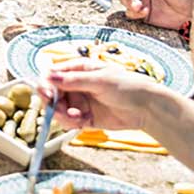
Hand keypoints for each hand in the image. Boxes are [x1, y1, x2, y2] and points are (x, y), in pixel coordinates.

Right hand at [36, 59, 166, 131]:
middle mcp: (76, 85)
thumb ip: (74, 80)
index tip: (47, 95)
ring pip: (58, 110)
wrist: (147, 109)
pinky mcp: (84, 117)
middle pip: (52, 94)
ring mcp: (80, 101)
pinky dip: (72, 123)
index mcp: (79, 69)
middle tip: (62, 111)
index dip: (45, 84)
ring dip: (64, 116)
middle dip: (54, 104)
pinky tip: (84, 121)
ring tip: (79, 118)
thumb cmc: (128, 87)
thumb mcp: (100, 81)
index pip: (52, 75)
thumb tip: (49, 76)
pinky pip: (68, 121)